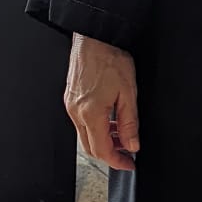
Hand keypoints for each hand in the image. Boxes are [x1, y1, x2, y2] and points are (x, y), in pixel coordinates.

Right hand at [65, 33, 139, 171]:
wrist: (94, 38)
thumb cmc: (110, 59)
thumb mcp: (128, 92)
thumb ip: (129, 123)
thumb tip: (132, 144)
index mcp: (91, 113)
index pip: (102, 150)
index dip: (117, 161)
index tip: (129, 164)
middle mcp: (76, 112)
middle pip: (90, 147)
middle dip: (110, 154)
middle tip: (127, 152)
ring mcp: (70, 105)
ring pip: (85, 136)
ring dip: (103, 140)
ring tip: (121, 134)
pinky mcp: (69, 98)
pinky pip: (80, 122)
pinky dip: (95, 128)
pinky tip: (109, 120)